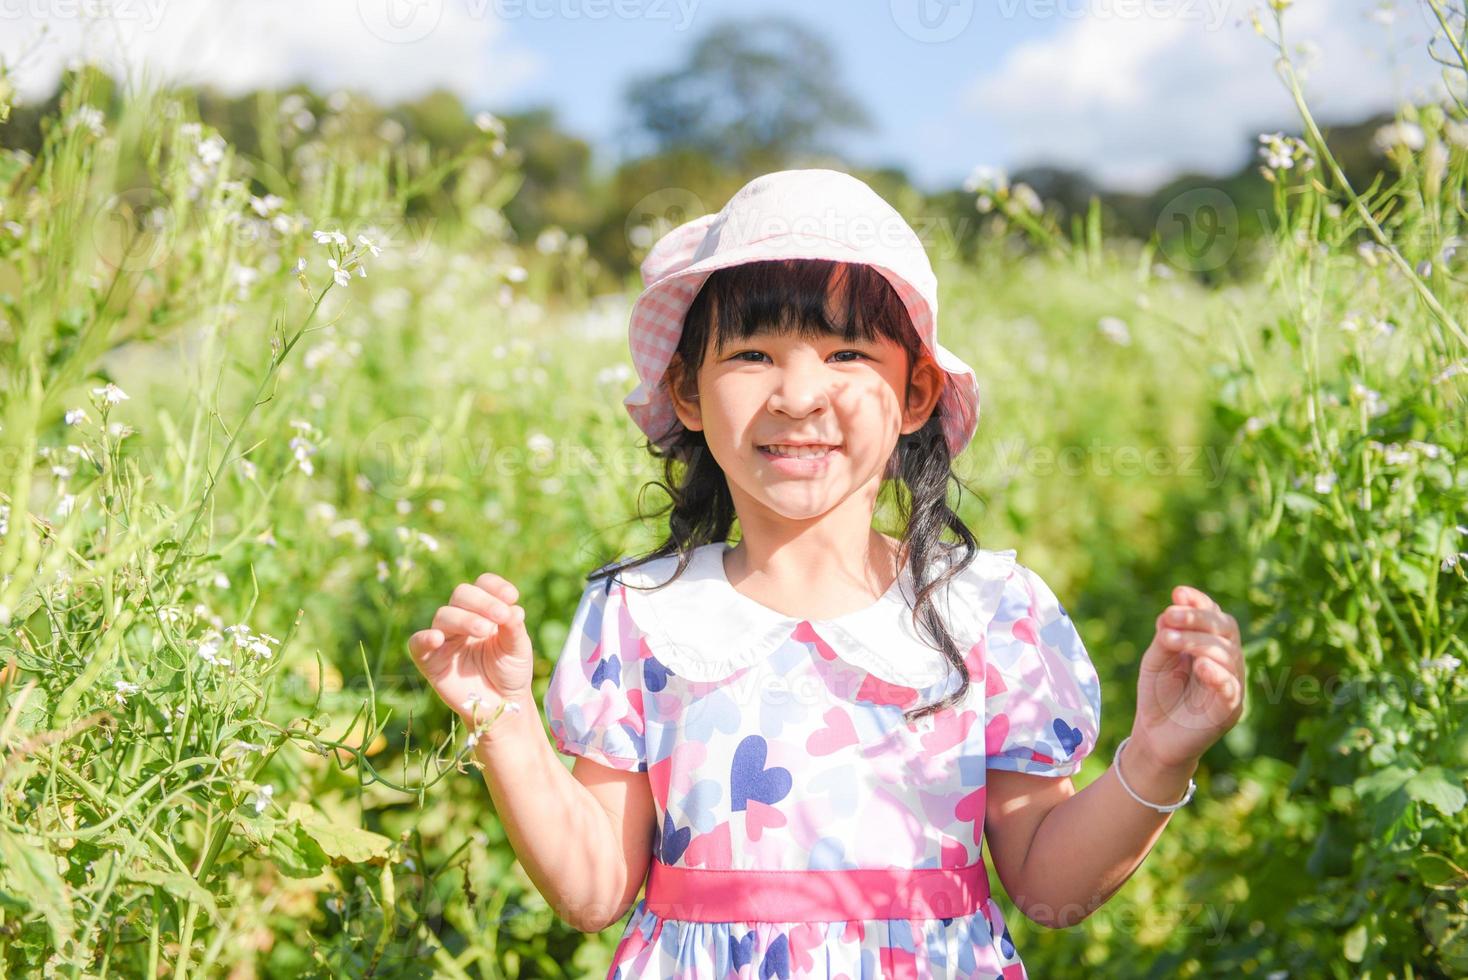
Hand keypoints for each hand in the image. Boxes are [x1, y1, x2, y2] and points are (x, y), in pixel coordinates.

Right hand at [409, 573, 534, 728]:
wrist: (503, 705)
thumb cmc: (510, 671)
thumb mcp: (518, 648)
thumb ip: (514, 628)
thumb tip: (514, 609)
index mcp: (484, 610)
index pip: (483, 585)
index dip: (495, 586)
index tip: (512, 597)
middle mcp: (462, 619)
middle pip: (461, 594)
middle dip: (482, 602)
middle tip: (500, 618)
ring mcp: (444, 639)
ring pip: (444, 615)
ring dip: (465, 619)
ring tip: (486, 631)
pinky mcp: (430, 660)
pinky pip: (418, 643)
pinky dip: (424, 638)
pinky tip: (437, 638)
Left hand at [1132, 585, 1245, 768]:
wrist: (1156, 736)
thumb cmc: (1159, 694)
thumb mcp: (1156, 660)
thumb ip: (1165, 638)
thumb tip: (1169, 613)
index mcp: (1211, 645)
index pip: (1214, 616)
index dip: (1199, 603)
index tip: (1178, 593)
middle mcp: (1227, 660)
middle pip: (1225, 629)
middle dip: (1197, 618)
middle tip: (1169, 614)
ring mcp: (1231, 684)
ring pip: (1227, 654)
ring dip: (1197, 642)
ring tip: (1169, 638)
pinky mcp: (1230, 709)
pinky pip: (1230, 688)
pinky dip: (1217, 674)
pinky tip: (1200, 665)